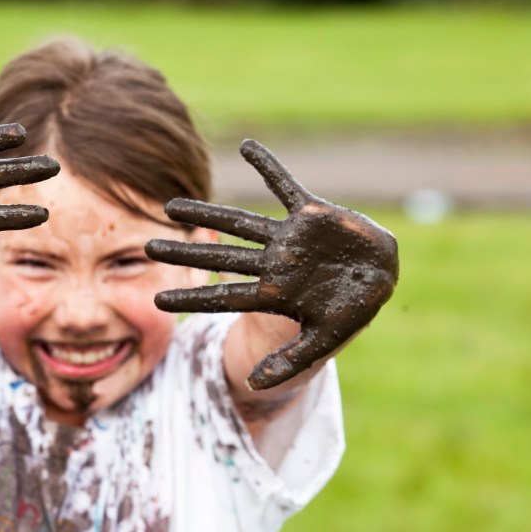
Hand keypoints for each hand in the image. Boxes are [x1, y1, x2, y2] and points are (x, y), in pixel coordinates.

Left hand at [145, 139, 398, 389]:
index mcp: (272, 294)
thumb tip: (252, 384)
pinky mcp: (310, 213)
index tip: (157, 299)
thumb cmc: (351, 312)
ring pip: (239, 223)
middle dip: (184, 253)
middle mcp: (273, 263)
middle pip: (219, 257)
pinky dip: (268, 166)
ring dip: (206, 214)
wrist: (383, 278)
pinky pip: (285, 184)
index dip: (191, 298)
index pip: (222, 297)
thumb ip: (289, 362)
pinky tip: (246, 147)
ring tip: (170, 206)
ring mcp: (288, 237)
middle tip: (147, 247)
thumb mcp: (321, 342)